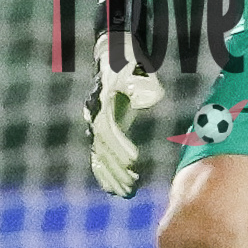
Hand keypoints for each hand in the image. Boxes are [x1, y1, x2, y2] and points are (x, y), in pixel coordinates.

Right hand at [85, 30, 164, 197]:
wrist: (113, 54)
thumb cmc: (127, 61)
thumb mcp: (135, 68)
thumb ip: (143, 85)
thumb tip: (153, 100)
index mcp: (102, 102)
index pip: (109, 130)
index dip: (121, 146)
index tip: (135, 161)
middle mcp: (95, 116)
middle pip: (103, 149)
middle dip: (118, 168)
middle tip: (133, 185)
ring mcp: (96, 124)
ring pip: (101, 156)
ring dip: (113, 175)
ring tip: (128, 193)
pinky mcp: (101, 130)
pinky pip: (100, 156)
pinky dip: (106, 174)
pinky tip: (115, 190)